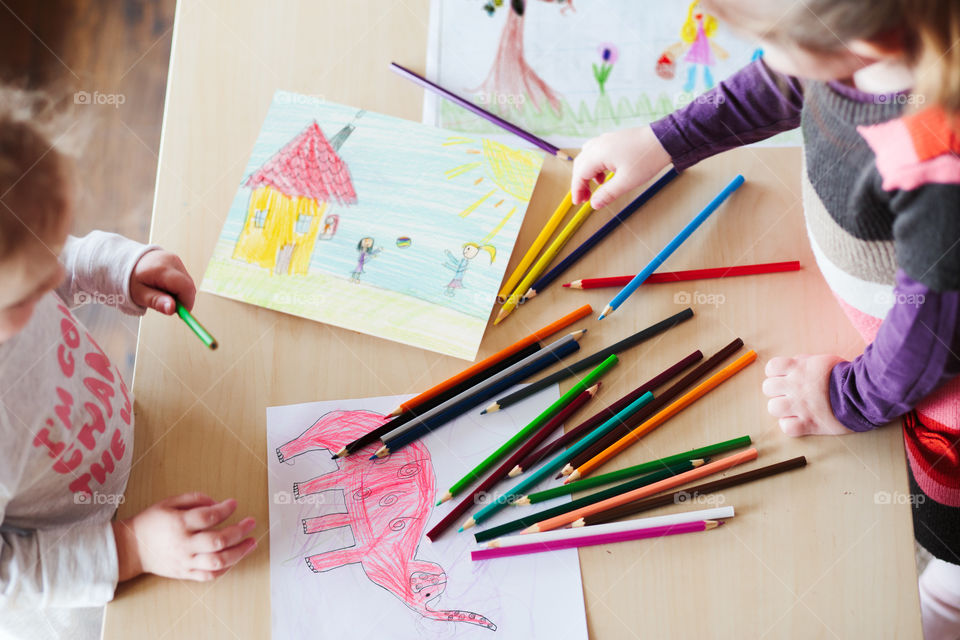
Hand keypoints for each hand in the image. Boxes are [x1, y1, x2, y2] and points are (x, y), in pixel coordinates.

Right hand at [112, 493, 256, 581]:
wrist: (131, 548)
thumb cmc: (151, 522)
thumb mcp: (168, 502)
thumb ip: (194, 499)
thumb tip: (217, 503)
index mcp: (178, 524)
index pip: (208, 516)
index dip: (226, 508)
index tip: (234, 503)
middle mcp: (184, 544)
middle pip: (218, 540)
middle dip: (240, 531)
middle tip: (251, 522)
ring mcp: (185, 561)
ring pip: (218, 561)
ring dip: (239, 552)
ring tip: (252, 542)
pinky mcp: (185, 574)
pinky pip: (209, 575)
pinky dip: (226, 568)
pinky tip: (236, 558)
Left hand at [130, 250, 196, 314]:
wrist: (126, 261)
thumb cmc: (131, 278)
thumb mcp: (139, 294)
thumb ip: (156, 301)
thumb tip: (172, 309)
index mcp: (162, 269)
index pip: (185, 287)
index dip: (187, 303)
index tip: (180, 313)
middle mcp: (172, 262)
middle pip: (189, 286)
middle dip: (183, 300)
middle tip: (167, 305)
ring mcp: (176, 260)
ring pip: (188, 283)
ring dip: (180, 294)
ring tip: (162, 294)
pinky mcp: (177, 261)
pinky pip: (184, 279)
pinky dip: (178, 287)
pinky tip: (165, 288)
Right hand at [570, 125, 671, 209]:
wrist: (665, 140)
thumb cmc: (646, 159)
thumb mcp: (626, 182)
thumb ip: (607, 194)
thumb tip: (594, 204)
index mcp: (598, 154)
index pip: (579, 174)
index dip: (577, 190)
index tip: (578, 203)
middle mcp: (598, 144)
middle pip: (580, 165)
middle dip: (580, 182)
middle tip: (585, 198)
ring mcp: (606, 140)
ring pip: (587, 158)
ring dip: (587, 173)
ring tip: (597, 187)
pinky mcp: (614, 139)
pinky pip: (597, 152)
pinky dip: (596, 165)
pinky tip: (606, 174)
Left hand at [762, 354, 850, 436]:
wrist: (863, 393)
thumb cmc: (846, 375)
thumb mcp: (823, 360)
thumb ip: (805, 362)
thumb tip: (794, 364)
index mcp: (799, 368)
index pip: (771, 367)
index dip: (776, 373)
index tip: (785, 377)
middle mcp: (795, 386)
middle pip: (767, 388)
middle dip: (777, 391)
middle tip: (790, 394)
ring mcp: (800, 406)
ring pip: (773, 407)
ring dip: (781, 408)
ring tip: (794, 408)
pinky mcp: (808, 423)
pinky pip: (786, 427)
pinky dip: (790, 425)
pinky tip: (800, 421)